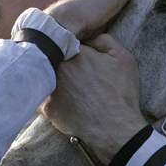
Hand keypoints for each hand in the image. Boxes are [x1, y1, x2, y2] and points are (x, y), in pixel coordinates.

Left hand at [42, 34, 147, 163]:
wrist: (115, 128)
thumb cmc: (121, 93)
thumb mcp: (123, 58)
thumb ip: (105, 39)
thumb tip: (90, 38)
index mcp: (75, 52)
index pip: (69, 41)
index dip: (76, 48)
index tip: (83, 56)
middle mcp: (58, 67)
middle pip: (55, 56)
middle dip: (63, 61)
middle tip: (77, 72)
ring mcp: (49, 87)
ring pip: (46, 75)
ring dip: (53, 76)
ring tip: (69, 85)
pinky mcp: (45, 107)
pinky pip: (42, 95)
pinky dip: (49, 95)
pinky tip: (62, 99)